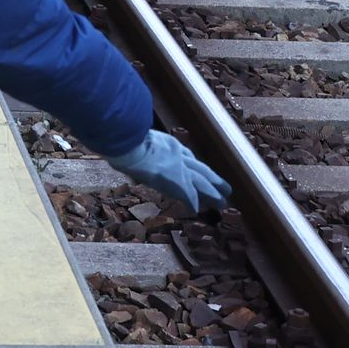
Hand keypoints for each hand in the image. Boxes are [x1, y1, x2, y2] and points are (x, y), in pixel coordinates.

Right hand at [109, 128, 226, 218]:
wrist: (129, 144)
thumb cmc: (124, 139)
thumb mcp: (135, 138)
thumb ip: (137, 142)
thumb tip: (123, 149)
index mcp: (168, 143)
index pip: (186, 156)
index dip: (194, 166)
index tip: (200, 172)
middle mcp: (177, 154)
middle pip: (200, 169)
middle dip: (212, 179)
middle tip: (225, 188)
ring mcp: (178, 168)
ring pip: (201, 181)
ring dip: (212, 192)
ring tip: (223, 202)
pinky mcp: (176, 180)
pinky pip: (189, 193)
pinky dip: (192, 201)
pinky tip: (197, 209)